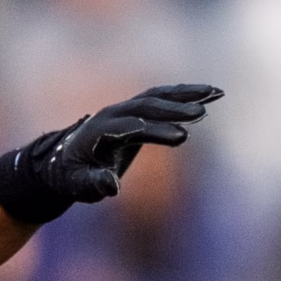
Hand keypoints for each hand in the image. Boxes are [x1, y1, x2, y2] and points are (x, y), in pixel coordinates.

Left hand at [0, 84, 221, 223]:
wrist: (64, 161)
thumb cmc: (72, 177)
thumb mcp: (78, 185)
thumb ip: (93, 184)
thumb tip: (112, 187)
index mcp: (99, 131)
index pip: (132, 128)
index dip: (156, 132)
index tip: (181, 138)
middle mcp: (112, 114)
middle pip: (146, 107)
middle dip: (174, 110)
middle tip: (201, 114)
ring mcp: (124, 109)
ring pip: (158, 96)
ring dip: (187, 94)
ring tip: (216, 94)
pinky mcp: (136, 110)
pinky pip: (162, 98)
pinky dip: (185, 94)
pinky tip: (211, 94)